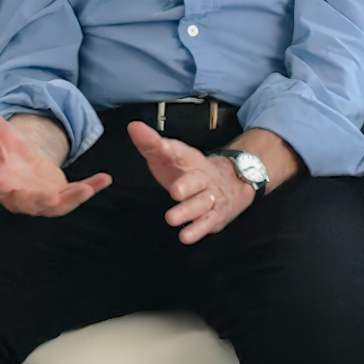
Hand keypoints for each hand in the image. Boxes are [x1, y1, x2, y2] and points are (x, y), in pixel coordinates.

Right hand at [0, 100, 109, 215]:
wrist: (24, 167)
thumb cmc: (9, 155)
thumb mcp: (1, 135)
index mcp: (1, 182)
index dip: (0, 188)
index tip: (3, 186)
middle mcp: (21, 197)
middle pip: (29, 202)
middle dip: (40, 202)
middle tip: (52, 198)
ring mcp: (42, 201)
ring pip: (56, 205)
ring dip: (72, 198)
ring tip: (87, 189)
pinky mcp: (61, 198)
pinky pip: (76, 195)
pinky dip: (91, 188)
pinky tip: (105, 179)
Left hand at [127, 121, 249, 244]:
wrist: (229, 182)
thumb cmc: (190, 170)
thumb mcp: (170, 155)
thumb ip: (150, 143)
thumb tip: (134, 127)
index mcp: (189, 160)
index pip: (179, 151)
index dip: (169, 149)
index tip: (160, 146)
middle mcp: (202, 178)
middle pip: (196, 181)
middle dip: (187, 186)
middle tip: (175, 192)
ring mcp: (210, 197)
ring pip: (201, 204)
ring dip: (187, 212)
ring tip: (171, 218)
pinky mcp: (214, 216)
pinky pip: (206, 223)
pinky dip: (197, 230)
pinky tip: (186, 236)